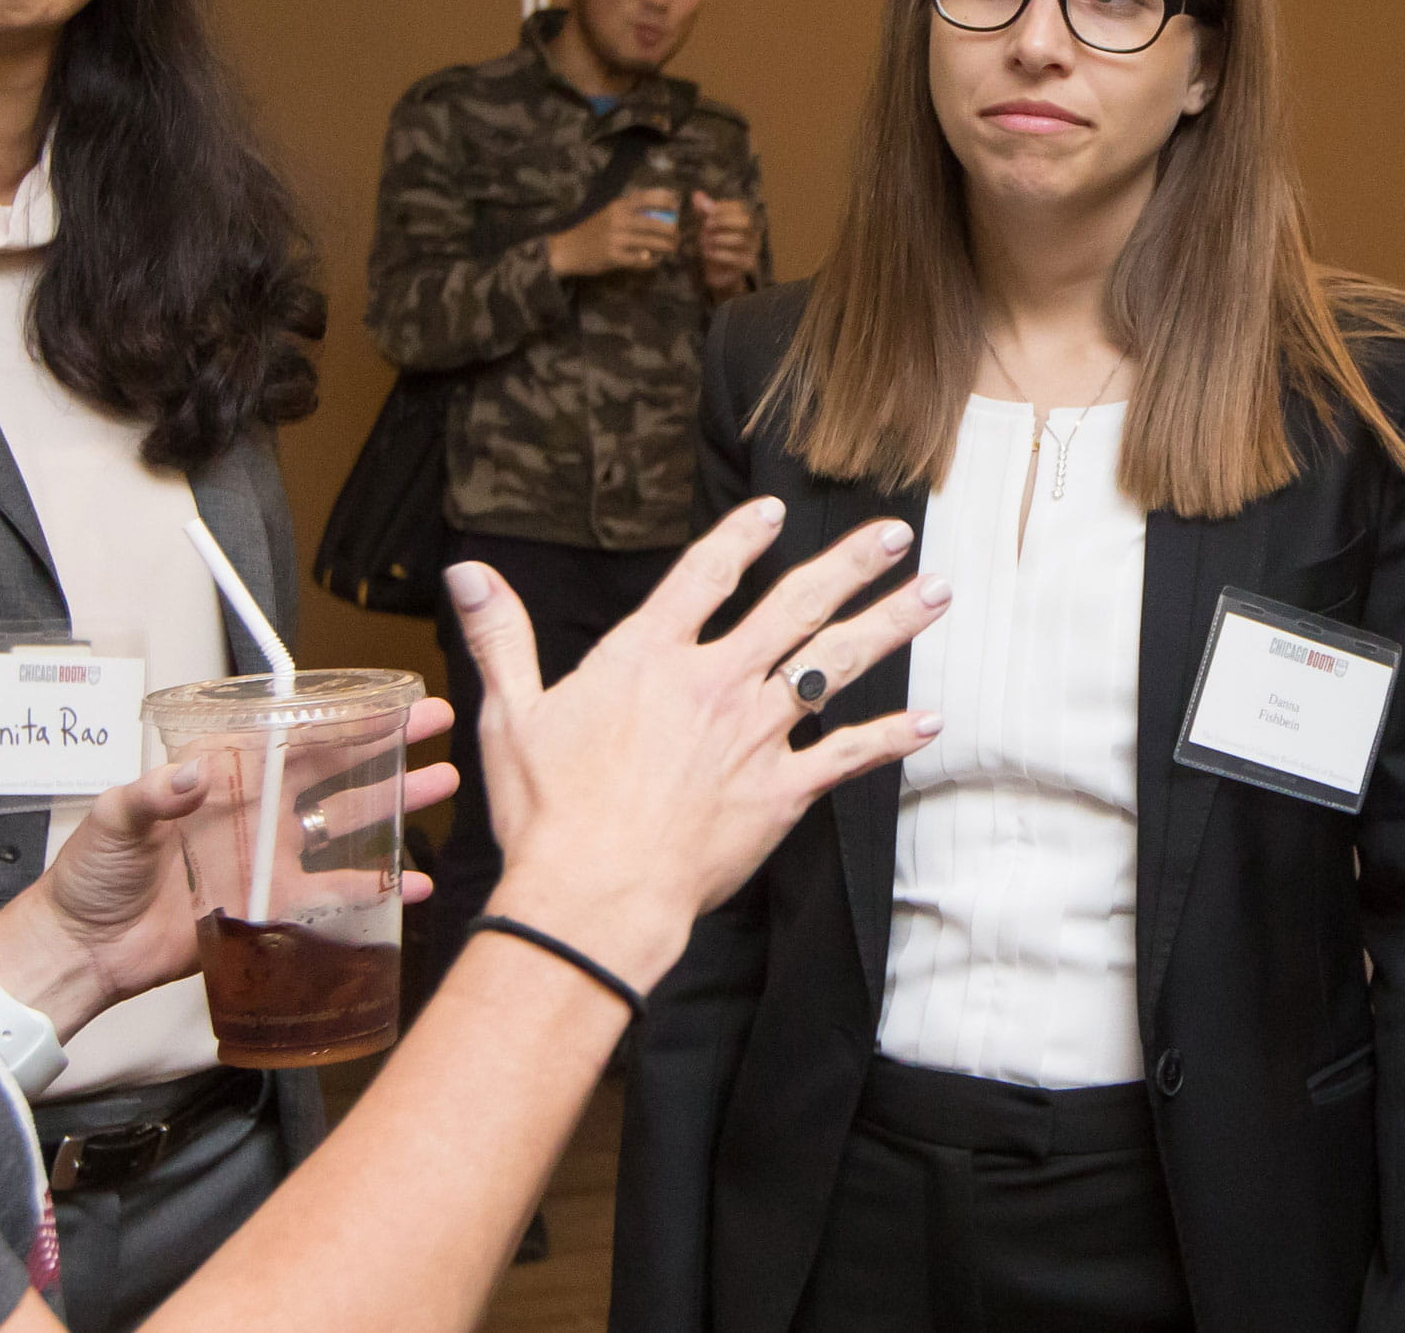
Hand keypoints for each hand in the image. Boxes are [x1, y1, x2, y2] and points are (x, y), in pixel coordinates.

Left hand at [0, 699, 459, 1033]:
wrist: (82, 950)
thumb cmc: (88, 877)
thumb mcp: (112, 820)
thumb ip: (151, 795)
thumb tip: (192, 775)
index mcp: (222, 778)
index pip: (292, 737)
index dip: (342, 716)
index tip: (387, 698)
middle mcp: (254, 812)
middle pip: (335, 770)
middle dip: (387, 746)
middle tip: (438, 726)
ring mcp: (268, 859)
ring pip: (346, 826)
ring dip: (394, 806)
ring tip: (442, 784)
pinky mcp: (271, 909)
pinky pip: (333, 896)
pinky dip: (376, 891)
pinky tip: (411, 885)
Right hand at [452, 499, 949, 987]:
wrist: (594, 893)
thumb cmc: (547, 811)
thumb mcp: (512, 714)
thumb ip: (502, 637)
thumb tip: (468, 572)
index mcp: (649, 658)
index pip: (703, 575)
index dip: (738, 537)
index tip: (771, 511)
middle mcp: (715, 683)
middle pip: (796, 606)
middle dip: (851, 564)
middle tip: (898, 536)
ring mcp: (755, 736)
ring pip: (837, 664)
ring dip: (891, 625)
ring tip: (936, 594)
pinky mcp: (779, 792)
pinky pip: (847, 756)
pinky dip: (891, 736)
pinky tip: (931, 720)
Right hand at [545, 187, 685, 277]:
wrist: (566, 248)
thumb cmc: (591, 230)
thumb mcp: (609, 212)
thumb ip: (629, 208)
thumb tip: (659, 206)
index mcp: (618, 205)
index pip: (649, 197)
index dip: (668, 199)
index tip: (678, 205)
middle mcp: (618, 219)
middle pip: (656, 223)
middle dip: (672, 231)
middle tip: (678, 236)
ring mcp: (616, 239)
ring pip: (651, 242)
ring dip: (666, 247)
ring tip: (672, 249)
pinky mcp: (613, 257)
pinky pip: (641, 260)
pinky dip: (652, 261)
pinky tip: (655, 260)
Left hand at [690, 192, 760, 297]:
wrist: (718, 272)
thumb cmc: (714, 244)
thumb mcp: (707, 226)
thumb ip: (703, 211)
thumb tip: (696, 195)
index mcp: (744, 220)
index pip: (740, 207)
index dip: (723, 207)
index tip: (706, 211)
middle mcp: (752, 233)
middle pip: (746, 221)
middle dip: (724, 221)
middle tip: (706, 225)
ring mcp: (751, 249)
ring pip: (740, 239)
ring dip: (718, 238)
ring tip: (704, 241)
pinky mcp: (746, 264)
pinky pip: (736, 258)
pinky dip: (719, 254)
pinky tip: (707, 253)